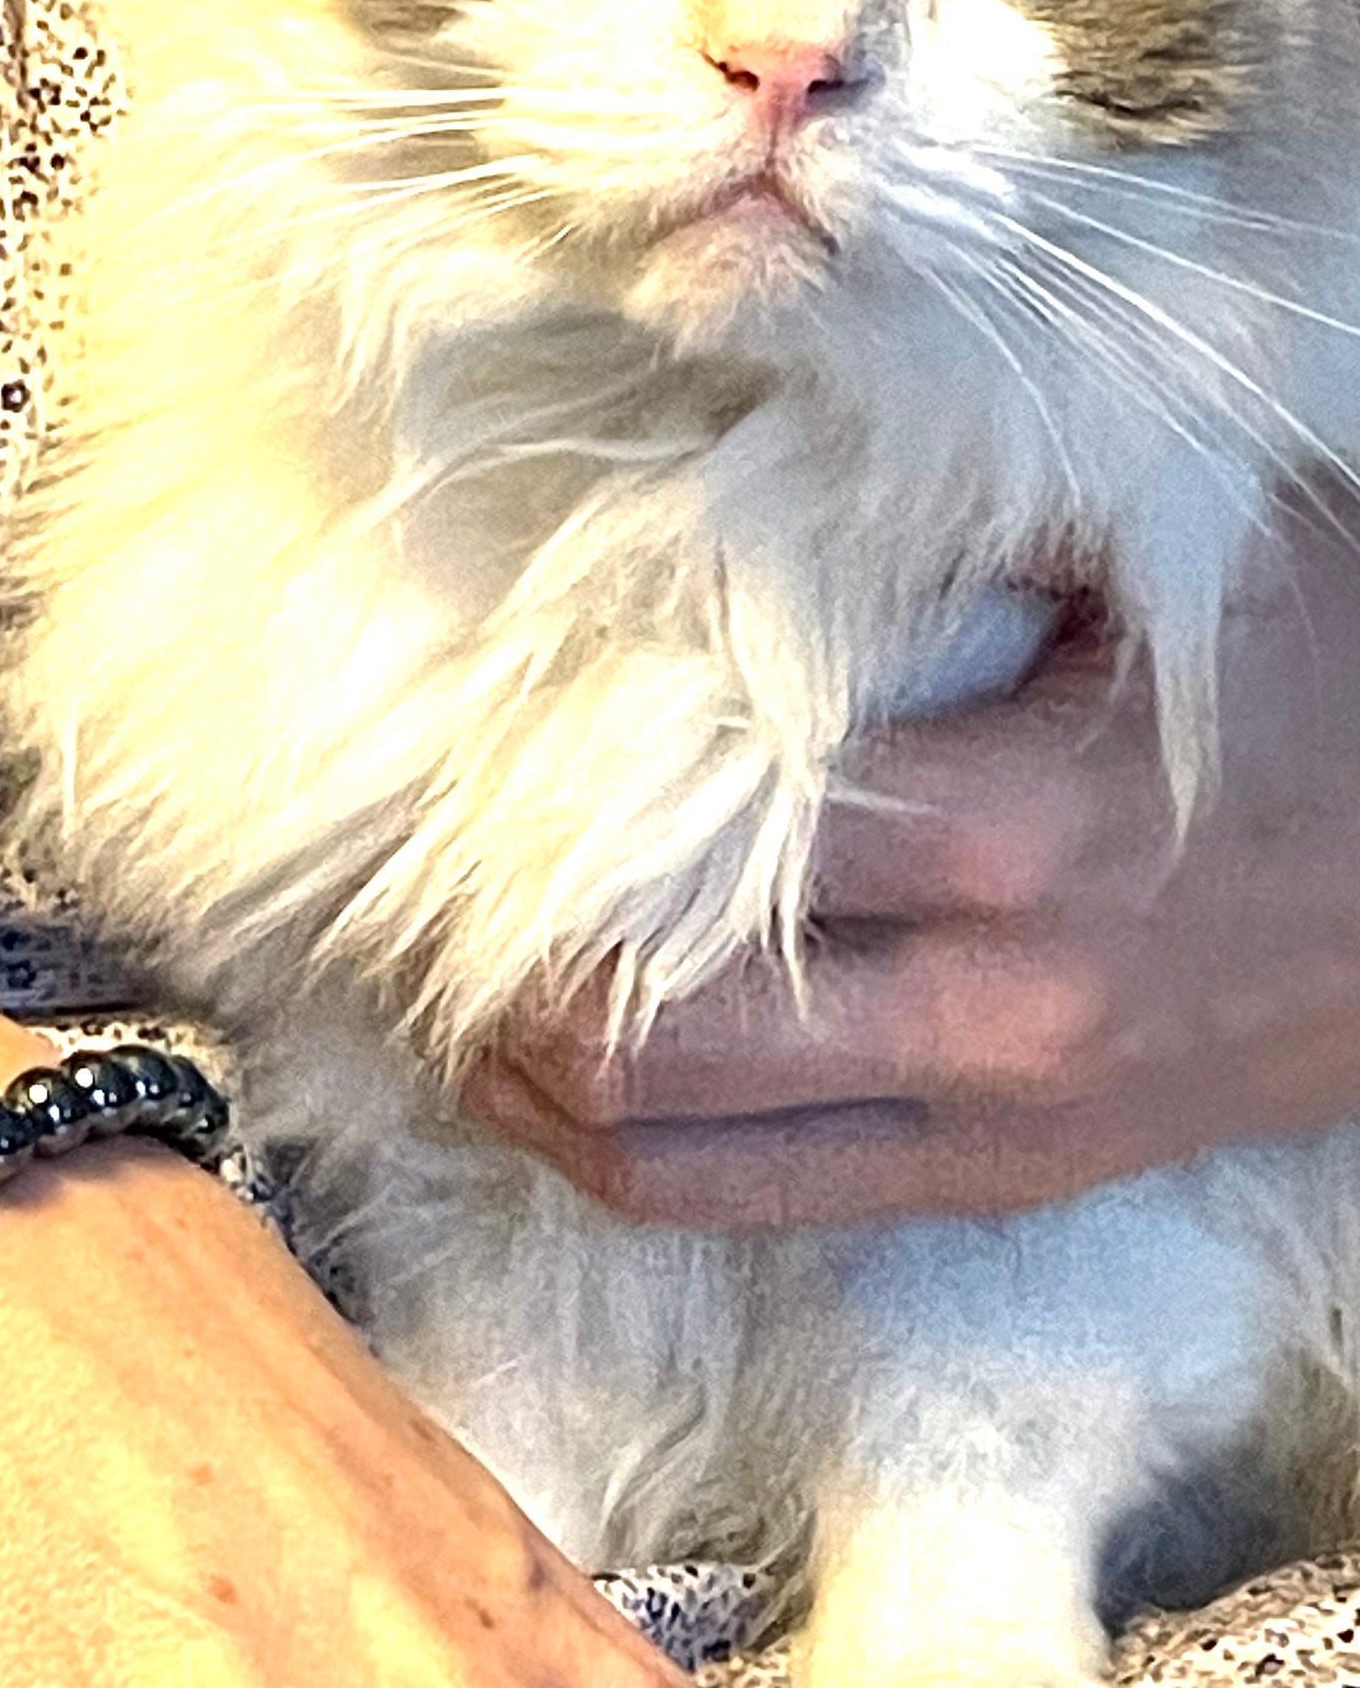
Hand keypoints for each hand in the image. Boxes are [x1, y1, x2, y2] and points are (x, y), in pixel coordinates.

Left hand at [466, 489, 1359, 1230]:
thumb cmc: (1342, 681)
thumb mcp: (1169, 548)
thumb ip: (941, 528)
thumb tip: (711, 481)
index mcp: (1011, 828)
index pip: (680, 855)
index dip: (526, 830)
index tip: (449, 774)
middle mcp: (987, 1007)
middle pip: (640, 1041)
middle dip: (494, 988)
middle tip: (419, 909)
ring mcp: (998, 1122)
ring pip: (674, 1161)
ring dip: (532, 1097)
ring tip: (456, 1014)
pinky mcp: (1012, 1181)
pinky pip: (762, 1206)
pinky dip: (633, 1161)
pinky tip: (567, 1095)